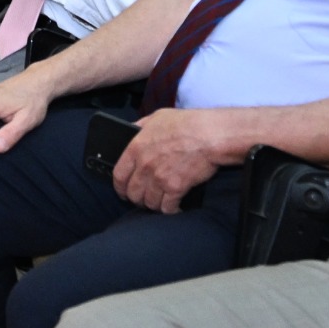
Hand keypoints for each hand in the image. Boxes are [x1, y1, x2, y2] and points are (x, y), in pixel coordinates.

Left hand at [110, 109, 228, 211]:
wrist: (209, 134)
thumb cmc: (186, 123)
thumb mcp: (157, 118)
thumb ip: (141, 127)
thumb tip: (132, 131)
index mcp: (136, 148)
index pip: (119, 175)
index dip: (120, 187)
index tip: (124, 191)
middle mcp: (145, 165)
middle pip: (133, 193)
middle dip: (137, 198)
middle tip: (144, 198)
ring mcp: (159, 178)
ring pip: (149, 202)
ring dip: (154, 204)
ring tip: (160, 202)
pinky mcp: (176, 188)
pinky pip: (167, 208)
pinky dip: (170, 210)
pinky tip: (174, 207)